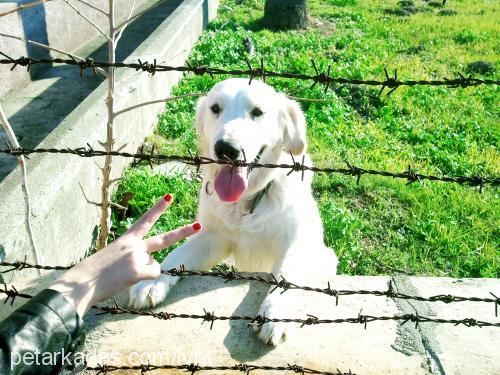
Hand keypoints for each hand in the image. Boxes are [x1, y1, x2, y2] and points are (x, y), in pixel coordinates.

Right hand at [49, 194, 200, 316]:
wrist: (80, 283)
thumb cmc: (91, 273)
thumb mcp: (111, 258)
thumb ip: (130, 257)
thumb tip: (147, 266)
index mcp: (126, 239)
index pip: (146, 220)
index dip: (158, 208)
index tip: (170, 197)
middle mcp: (134, 245)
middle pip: (165, 238)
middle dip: (183, 232)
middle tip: (199, 225)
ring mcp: (138, 256)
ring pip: (153, 266)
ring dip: (141, 273)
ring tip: (122, 276)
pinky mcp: (138, 270)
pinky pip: (152, 275)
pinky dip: (142, 280)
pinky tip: (127, 280)